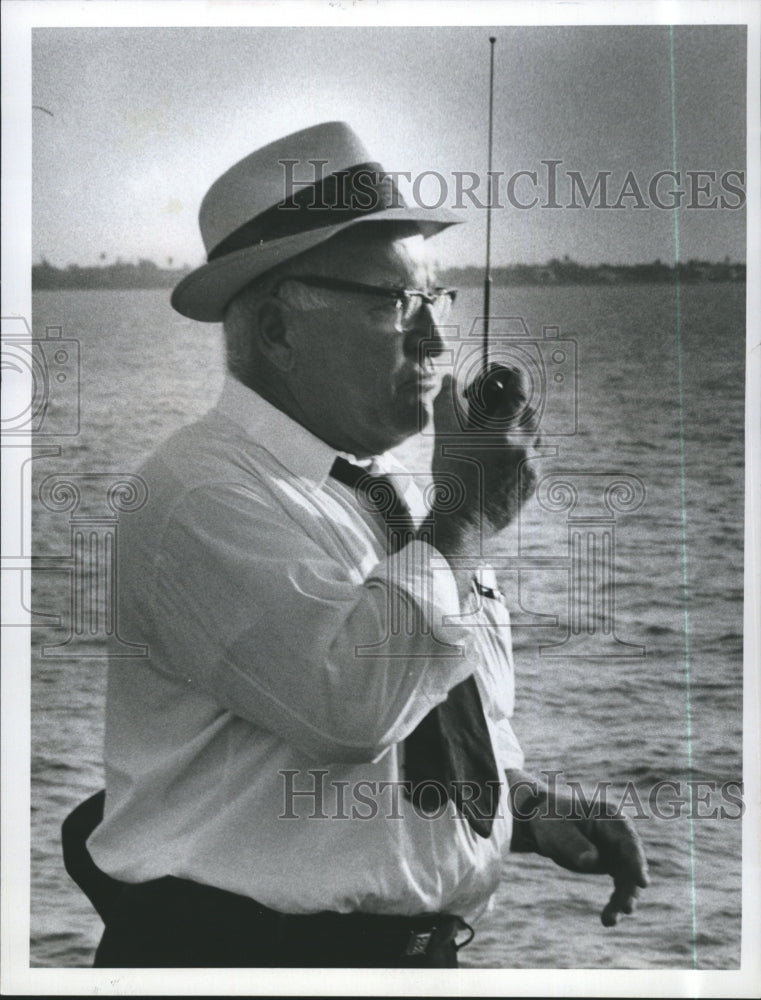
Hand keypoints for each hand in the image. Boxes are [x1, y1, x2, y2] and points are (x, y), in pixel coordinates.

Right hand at [430, 370, 540, 539]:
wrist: (463, 521)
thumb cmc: (452, 479)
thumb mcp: (445, 438)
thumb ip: (448, 404)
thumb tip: (449, 380)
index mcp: (502, 433)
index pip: (519, 393)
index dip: (517, 377)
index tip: (512, 371)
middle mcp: (523, 448)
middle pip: (532, 413)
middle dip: (519, 404)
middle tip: (503, 405)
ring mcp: (531, 467)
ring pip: (537, 436)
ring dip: (524, 428)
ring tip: (504, 432)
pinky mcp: (532, 483)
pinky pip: (536, 458)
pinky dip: (525, 451)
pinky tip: (506, 457)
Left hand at [507, 769, 649, 926]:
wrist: (544, 823)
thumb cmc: (551, 821)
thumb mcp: (558, 830)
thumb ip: (574, 844)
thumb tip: (592, 861)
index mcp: (610, 818)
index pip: (628, 841)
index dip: (636, 862)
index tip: (642, 882)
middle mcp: (620, 834)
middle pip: (632, 864)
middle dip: (629, 888)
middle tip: (624, 909)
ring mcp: (618, 850)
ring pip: (628, 878)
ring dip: (622, 899)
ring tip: (609, 921)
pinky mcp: (612, 863)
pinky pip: (620, 884)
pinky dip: (616, 900)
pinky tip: (608, 918)